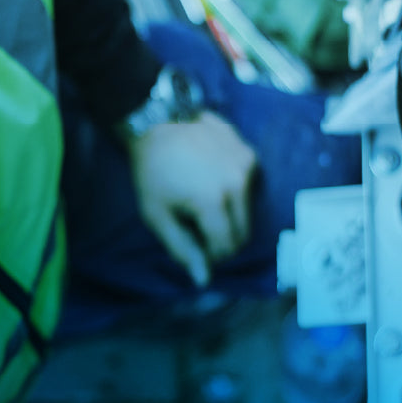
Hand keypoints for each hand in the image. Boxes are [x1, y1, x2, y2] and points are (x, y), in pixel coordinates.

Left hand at [122, 110, 257, 286]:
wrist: (158, 122)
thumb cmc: (152, 172)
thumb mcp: (156, 215)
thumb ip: (182, 249)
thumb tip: (203, 280)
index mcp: (213, 201)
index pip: (226, 246)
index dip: (210, 254)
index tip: (193, 243)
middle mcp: (237, 184)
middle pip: (242, 232)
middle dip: (222, 238)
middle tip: (197, 226)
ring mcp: (246, 166)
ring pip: (247, 210)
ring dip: (228, 215)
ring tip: (202, 200)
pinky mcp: (249, 154)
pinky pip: (247, 186)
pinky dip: (232, 191)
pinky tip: (210, 178)